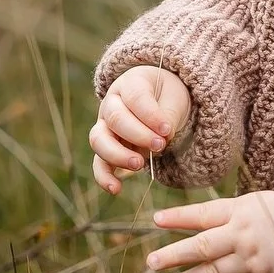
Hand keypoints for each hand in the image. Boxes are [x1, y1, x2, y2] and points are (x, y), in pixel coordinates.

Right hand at [90, 64, 192, 194]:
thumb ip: (168, 116)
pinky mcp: (106, 147)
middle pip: (115, 118)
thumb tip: (161, 137)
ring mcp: (105, 125)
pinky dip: (104, 177)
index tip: (167, 130)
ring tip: (140, 164)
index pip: (135, 97)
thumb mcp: (175, 99)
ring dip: (118, 154)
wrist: (161, 101)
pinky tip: (116, 189)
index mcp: (131, 83)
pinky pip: (98, 163)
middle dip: (138, 135)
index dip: (150, 115)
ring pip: (99, 140)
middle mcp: (112, 103)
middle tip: (160, 145)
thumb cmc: (167, 96)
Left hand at [147, 191, 273, 272]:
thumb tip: (196, 226)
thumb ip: (228, 215)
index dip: (179, 218)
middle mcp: (244, 237)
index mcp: (242, 212)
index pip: (203, 215)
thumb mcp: (256, 203)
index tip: (156, 221)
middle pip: (202, 248)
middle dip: (174, 255)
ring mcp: (254, 262)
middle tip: (151, 262)